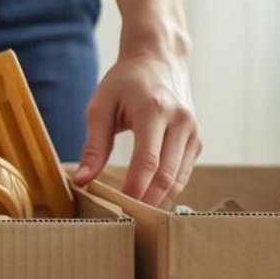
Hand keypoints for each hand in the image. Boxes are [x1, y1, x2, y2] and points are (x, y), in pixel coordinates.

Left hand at [73, 46, 199, 205]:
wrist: (159, 60)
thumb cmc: (124, 82)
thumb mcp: (100, 106)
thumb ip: (94, 144)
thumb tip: (82, 179)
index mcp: (154, 111)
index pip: (148, 162)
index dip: (134, 189)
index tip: (117, 208)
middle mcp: (181, 122)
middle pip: (167, 175)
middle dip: (146, 200)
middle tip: (125, 219)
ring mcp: (193, 131)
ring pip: (179, 179)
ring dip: (159, 199)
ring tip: (135, 213)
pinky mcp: (197, 139)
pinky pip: (184, 172)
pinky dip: (168, 188)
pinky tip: (148, 196)